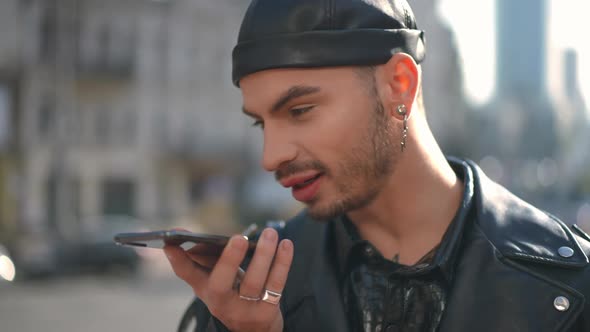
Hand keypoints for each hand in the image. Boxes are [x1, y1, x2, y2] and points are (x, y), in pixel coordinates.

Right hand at [164, 228, 293, 331]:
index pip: (188, 275)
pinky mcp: (268, 311)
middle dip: (229, 259)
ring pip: (254, 282)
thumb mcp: (214, 282)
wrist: (253, 329)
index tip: (170, 243)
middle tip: (238, 237)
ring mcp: (245, 309)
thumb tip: (188, 239)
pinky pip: (277, 284)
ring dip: (264, 255)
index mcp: (206, 291)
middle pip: (222, 283)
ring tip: (270, 234)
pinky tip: (286, 245)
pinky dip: (282, 263)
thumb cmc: (232, 294)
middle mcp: (222, 303)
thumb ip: (202, 260)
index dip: (178, 260)